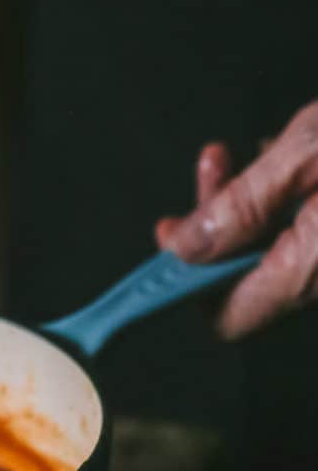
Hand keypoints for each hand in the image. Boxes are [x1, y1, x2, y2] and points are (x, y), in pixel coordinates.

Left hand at [154, 102, 317, 338]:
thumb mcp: (308, 152)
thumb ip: (242, 203)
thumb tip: (187, 245)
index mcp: (312, 268)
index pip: (226, 318)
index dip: (186, 284)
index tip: (167, 242)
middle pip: (244, 281)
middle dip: (214, 228)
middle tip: (205, 176)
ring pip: (273, 253)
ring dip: (244, 207)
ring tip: (234, 158)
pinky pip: (303, 236)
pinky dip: (282, 202)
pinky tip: (281, 160)